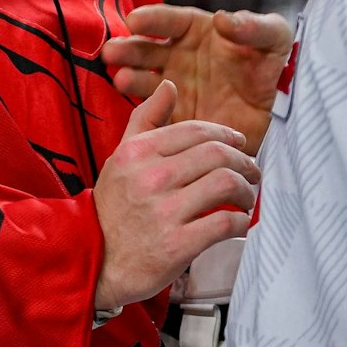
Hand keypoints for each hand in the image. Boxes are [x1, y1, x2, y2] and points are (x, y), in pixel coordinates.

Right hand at [93, 81, 257, 310]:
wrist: (94, 261)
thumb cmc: (113, 207)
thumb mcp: (121, 157)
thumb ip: (146, 118)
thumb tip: (169, 85)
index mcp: (139, 152)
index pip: (198, 131)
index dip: (228, 135)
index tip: (240, 145)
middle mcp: (151, 178)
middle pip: (219, 154)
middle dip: (245, 162)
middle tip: (252, 172)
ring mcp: (165, 212)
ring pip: (227, 184)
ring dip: (247, 190)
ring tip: (247, 198)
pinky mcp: (178, 245)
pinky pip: (225, 223)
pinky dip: (241, 222)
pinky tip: (239, 223)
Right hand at [101, 5, 292, 151]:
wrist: (280, 113)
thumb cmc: (272, 65)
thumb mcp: (274, 38)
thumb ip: (254, 26)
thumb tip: (224, 19)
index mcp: (197, 32)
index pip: (170, 21)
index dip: (152, 19)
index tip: (134, 20)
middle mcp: (179, 57)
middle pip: (147, 49)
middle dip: (128, 49)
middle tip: (111, 52)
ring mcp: (175, 88)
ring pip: (146, 80)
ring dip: (130, 77)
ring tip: (121, 79)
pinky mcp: (178, 117)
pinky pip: (157, 114)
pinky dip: (146, 112)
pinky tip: (138, 109)